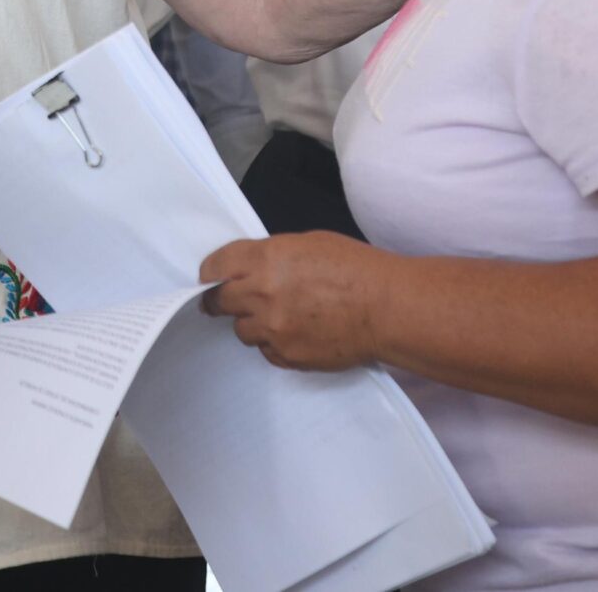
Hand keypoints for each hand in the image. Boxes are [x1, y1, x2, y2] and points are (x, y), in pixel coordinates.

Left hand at [198, 232, 386, 370]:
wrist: (387, 308)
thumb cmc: (356, 269)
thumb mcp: (308, 243)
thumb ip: (271, 255)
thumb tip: (251, 267)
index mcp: (266, 258)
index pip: (216, 266)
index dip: (211, 272)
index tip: (210, 278)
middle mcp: (263, 293)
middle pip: (219, 302)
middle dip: (221, 300)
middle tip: (227, 301)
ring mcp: (274, 328)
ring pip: (242, 330)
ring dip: (252, 323)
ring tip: (278, 316)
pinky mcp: (288, 354)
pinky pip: (266, 351)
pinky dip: (275, 343)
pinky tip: (296, 332)